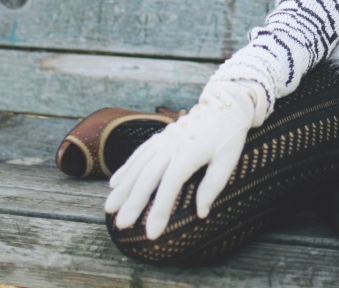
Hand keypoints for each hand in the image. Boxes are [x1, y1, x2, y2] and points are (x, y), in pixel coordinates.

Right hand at [104, 79, 263, 239]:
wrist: (224, 105)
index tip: (152, 233)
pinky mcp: (161, 136)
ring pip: (139, 164)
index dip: (160, 209)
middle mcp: (172, 145)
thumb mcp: (229, 159)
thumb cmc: (229, 136)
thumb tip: (201, 213)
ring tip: (109, 208)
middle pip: (148, 176)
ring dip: (123, 187)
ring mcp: (164, 139)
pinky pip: (139, 153)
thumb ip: (213, 185)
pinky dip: (126, 168)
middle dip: (133, 201)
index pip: (170, 184)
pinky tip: (115, 184)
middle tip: (121, 224)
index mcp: (190, 152)